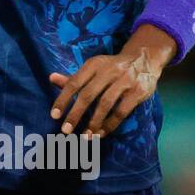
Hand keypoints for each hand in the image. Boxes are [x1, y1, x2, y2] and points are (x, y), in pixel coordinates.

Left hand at [49, 36, 169, 137]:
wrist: (143, 59)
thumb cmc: (111, 68)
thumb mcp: (93, 68)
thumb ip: (74, 78)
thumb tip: (51, 78)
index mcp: (94, 64)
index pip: (74, 82)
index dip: (63, 99)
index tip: (54, 116)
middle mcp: (109, 71)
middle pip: (88, 94)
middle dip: (76, 114)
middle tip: (66, 130)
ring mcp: (125, 80)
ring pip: (105, 104)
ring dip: (93, 122)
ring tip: (85, 136)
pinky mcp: (138, 91)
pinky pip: (121, 111)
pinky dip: (110, 124)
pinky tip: (101, 133)